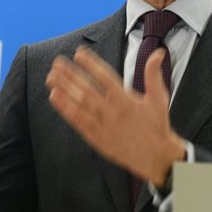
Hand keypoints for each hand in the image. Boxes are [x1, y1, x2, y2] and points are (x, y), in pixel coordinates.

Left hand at [45, 47, 184, 186]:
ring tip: (51, 77)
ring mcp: (102, 126)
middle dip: (71, 75)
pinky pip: (78, 122)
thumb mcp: (160, 99)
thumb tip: (158, 53)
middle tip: (57, 63)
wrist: (156, 158)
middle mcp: (112, 113)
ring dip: (64, 90)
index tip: (79, 53)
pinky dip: (65, 110)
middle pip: (87, 91)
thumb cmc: (157, 126)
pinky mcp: (96, 138)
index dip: (92, 65)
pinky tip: (55, 97)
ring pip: (79, 105)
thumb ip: (153, 75)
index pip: (106, 78)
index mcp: (127, 101)